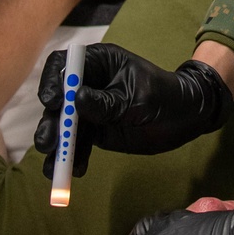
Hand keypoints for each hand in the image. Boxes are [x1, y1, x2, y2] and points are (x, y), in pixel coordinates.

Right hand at [34, 43, 232, 167]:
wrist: (184, 119)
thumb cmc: (166, 96)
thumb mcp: (140, 99)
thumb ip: (109, 102)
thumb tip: (76, 100)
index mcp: (98, 62)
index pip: (63, 64)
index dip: (52, 81)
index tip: (52, 102)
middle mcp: (87, 83)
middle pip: (58, 99)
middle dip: (51, 122)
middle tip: (48, 143)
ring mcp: (88, 108)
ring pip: (64, 126)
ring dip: (58, 147)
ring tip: (55, 169)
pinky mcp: (93, 130)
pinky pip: (77, 144)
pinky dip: (73, 158)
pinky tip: (74, 172)